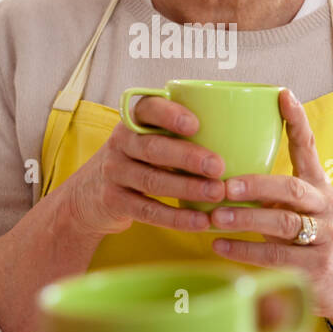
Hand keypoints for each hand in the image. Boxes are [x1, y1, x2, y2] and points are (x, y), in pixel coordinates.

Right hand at [59, 95, 227, 239]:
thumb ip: (179, 133)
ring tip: (217, 193)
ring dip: (187, 187)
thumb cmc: (137, 161)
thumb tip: (244, 133)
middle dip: (188, 157)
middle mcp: (120, 143)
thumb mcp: (149, 139)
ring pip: (152, 180)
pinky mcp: (115, 201)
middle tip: (219, 166)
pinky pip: (148, 211)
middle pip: (153, 148)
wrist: (88, 196)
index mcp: (133, 121)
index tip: (196, 124)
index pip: (148, 109)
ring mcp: (115, 173)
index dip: (170, 115)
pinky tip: (200, 222)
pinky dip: (176, 218)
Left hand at [211, 89, 332, 331]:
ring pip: (284, 225)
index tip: (283, 95)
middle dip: (256, 185)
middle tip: (224, 185)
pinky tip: (219, 246)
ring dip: (247, 220)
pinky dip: (245, 252)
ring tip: (215, 216)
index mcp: (319, 186)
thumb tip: (225, 164)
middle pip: (292, 190)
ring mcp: (324, 239)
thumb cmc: (312, 237)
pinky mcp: (314, 269)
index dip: (298, 121)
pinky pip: (276, 258)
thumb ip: (275, 188)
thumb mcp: (303, 207)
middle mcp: (325, 208)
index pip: (310, 148)